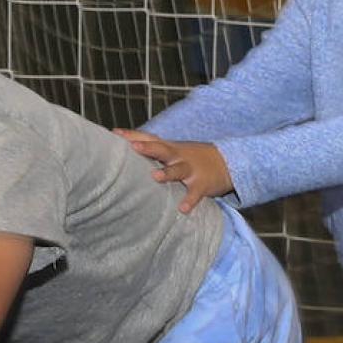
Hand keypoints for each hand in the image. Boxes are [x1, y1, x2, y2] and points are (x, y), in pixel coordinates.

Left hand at [115, 130, 232, 212]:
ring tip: (156, 177)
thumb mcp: (174, 150)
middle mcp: (178, 156)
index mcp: (169, 148)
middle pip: (162, 149)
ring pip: (178, 169)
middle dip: (148, 147)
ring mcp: (191, 169)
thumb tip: (126, 147)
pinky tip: (182, 209)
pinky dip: (189, 200)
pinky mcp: (202, 184)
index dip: (133, 135)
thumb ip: (153, 149)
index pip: (149, 138)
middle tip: (133, 147)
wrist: (227, 162)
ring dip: (167, 173)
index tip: (115, 133)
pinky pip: (195, 193)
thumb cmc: (192, 158)